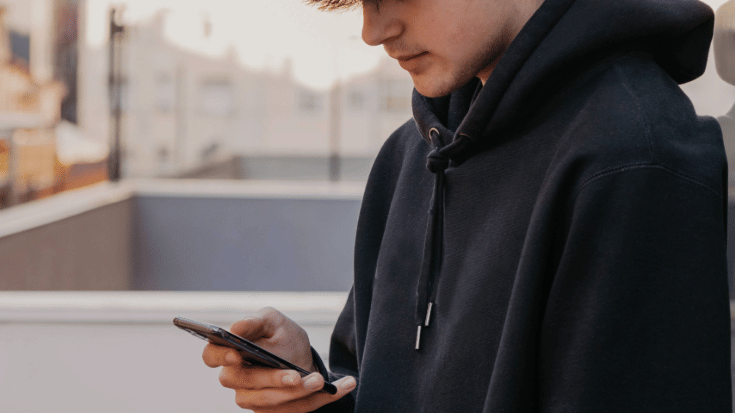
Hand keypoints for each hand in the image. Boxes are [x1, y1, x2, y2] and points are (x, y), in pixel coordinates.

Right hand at [202, 307, 355, 411]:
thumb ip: (255, 321)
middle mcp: (237, 379)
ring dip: (298, 393)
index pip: (211, 355)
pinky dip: (320, 399)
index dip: (220, 356)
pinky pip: (295, 410)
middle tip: (296, 375)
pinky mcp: (274, 411)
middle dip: (273, 380)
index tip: (237, 354)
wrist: (303, 356)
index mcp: (230, 352)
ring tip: (320, 381)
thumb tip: (237, 327)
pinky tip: (345, 386)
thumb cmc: (282, 336)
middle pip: (247, 383)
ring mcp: (253, 399)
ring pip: (271, 401)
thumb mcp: (274, 321)